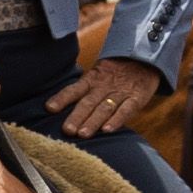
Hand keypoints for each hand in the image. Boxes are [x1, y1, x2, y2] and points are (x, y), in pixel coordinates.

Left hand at [46, 57, 161, 140]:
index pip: (74, 89)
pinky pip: (126, 110)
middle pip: (88, 102)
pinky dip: (117, 120)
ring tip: (82, 134)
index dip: (62, 98)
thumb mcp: (97, 75)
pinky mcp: (136, 98)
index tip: (49, 108)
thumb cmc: (114, 73)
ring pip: (104, 108)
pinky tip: (107, 130)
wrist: (143, 59)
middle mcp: (103, 86)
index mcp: (92, 79)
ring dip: (93, 121)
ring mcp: (120, 93)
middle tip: (67, 130)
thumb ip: (82, 89)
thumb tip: (57, 106)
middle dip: (76, 116)